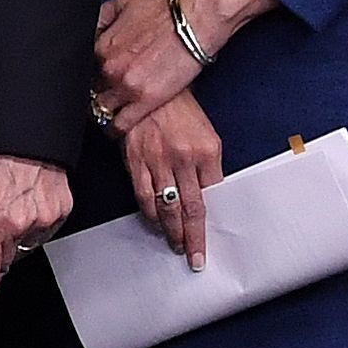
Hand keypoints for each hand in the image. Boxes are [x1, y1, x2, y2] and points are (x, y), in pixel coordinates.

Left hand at [0, 152, 74, 299]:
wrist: (18, 123)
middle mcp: (18, 224)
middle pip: (4, 261)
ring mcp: (44, 218)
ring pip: (24, 245)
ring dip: (12, 235)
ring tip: (4, 204)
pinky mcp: (61, 209)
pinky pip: (43, 228)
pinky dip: (31, 221)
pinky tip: (22, 199)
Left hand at [93, 0, 265, 134]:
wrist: (194, 22)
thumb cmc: (163, 10)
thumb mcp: (124, 3)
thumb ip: (102, 17)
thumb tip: (91, 27)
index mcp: (100, 46)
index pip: (80, 68)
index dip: (86, 74)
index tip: (91, 78)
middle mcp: (108, 68)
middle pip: (88, 89)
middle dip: (93, 92)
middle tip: (98, 95)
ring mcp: (126, 86)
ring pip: (100, 108)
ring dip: (102, 111)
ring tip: (105, 114)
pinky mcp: (146, 101)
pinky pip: (120, 124)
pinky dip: (114, 128)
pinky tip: (113, 129)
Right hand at [121, 96, 223, 264]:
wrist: (151, 89)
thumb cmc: (182, 112)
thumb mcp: (207, 136)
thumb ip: (208, 167)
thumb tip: (209, 196)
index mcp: (207, 153)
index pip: (211, 197)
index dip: (209, 224)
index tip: (208, 243)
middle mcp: (183, 159)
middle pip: (190, 208)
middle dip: (192, 237)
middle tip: (194, 257)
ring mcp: (158, 160)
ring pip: (166, 206)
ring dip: (171, 231)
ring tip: (176, 244)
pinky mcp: (135, 159)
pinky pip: (143, 194)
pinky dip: (149, 213)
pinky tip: (155, 223)